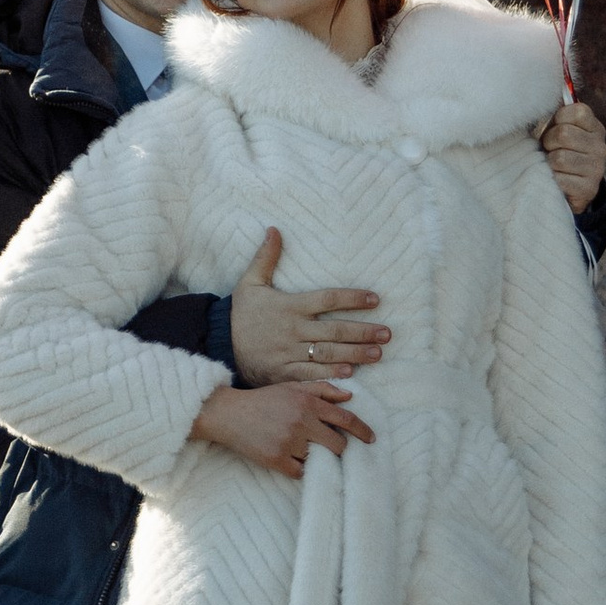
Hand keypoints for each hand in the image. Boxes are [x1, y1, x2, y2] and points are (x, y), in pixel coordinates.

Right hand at [193, 379, 373, 478]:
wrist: (229, 414)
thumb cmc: (264, 400)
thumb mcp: (292, 387)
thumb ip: (322, 389)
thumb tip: (350, 397)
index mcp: (308, 402)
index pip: (346, 419)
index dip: (363, 430)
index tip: (371, 439)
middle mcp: (302, 422)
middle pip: (338, 444)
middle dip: (340, 448)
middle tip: (334, 448)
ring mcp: (289, 442)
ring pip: (320, 459)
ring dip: (317, 458)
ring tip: (305, 451)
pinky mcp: (277, 459)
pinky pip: (300, 472)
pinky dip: (300, 468)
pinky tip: (291, 459)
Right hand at [229, 228, 390, 388]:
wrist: (218, 344)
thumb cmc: (242, 313)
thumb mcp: (250, 282)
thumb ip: (265, 257)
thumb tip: (274, 229)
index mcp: (289, 305)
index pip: (327, 299)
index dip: (352, 298)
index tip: (375, 299)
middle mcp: (293, 329)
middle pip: (334, 329)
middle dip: (363, 332)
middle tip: (387, 333)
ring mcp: (289, 353)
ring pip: (328, 353)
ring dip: (355, 353)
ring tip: (378, 354)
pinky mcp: (283, 373)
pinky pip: (311, 374)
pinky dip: (331, 375)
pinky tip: (351, 374)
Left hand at [540, 100, 605, 215]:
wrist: (571, 190)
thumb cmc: (559, 152)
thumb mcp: (560, 130)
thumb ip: (556, 115)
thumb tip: (546, 92)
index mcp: (595, 127)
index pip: (576, 111)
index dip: (558, 119)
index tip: (554, 128)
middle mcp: (600, 146)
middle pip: (564, 134)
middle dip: (548, 142)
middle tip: (550, 149)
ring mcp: (597, 168)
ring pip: (560, 158)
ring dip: (549, 163)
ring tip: (552, 165)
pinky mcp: (588, 188)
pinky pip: (560, 179)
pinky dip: (552, 179)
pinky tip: (556, 179)